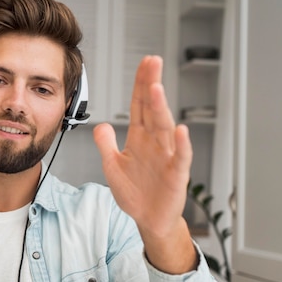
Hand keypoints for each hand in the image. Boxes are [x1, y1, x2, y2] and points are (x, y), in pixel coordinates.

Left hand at [93, 56, 195, 272]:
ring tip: (156, 88)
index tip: (144, 64)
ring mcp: (167, 156)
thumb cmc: (135, 193)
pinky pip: (180, 157)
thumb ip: (106, 145)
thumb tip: (100, 125)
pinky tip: (180, 130)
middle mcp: (155, 143)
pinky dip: (181, 144)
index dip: (140, 85)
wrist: (149, 219)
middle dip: (151, 86)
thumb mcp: (112, 167)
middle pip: (153, 109)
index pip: (139, 106)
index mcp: (140, 139)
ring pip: (164, 128)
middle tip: (153, 62)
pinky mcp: (176, 174)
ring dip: (161, 108)